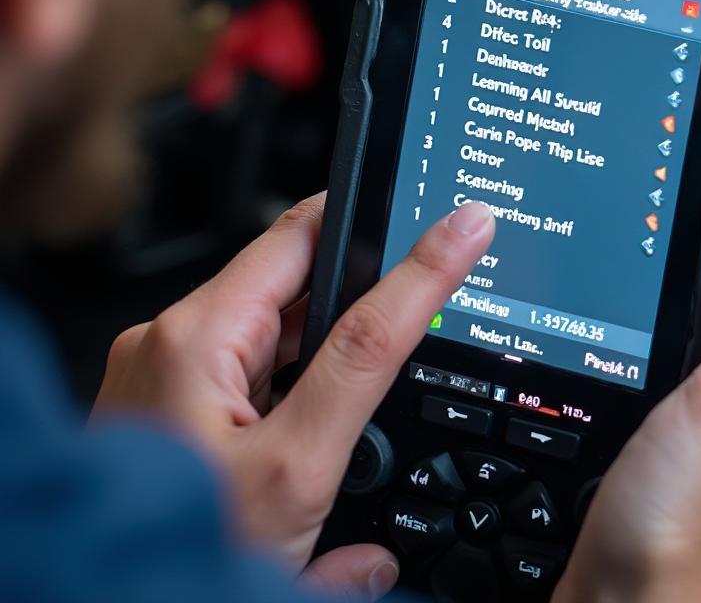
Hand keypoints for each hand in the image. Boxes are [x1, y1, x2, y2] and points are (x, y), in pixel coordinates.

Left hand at [94, 195, 495, 599]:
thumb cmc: (162, 554)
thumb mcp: (292, 471)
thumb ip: (367, 393)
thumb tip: (433, 318)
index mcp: (196, 336)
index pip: (311, 243)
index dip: (392, 231)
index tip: (461, 224)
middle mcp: (172, 339)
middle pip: (294, 280)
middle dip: (354, 293)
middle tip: (418, 291)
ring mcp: (168, 370)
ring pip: (275, 325)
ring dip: (322, 338)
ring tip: (343, 392)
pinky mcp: (172, 401)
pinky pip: (249, 360)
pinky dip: (291, 372)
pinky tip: (307, 418)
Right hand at [554, 211, 700, 602]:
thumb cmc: (684, 540)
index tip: (669, 223)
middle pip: (696, 346)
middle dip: (660, 311)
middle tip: (615, 266)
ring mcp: (678, 467)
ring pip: (653, 384)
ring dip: (624, 353)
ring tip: (588, 314)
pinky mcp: (631, 489)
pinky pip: (623, 420)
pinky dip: (602, 394)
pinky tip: (577, 389)